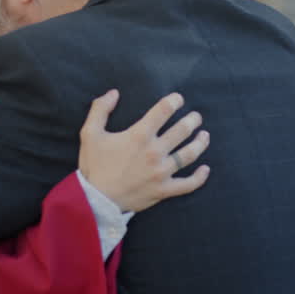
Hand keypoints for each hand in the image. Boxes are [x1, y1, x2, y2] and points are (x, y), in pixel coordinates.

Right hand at [78, 90, 210, 212]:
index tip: (178, 99)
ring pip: (190, 154)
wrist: (96, 200)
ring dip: (200, 143)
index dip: (174, 101)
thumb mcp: (89, 134)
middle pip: (182, 130)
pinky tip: (205, 169)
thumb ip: (100, 110)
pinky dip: (199, 177)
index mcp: (139, 136)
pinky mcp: (164, 190)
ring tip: (204, 135)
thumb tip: (113, 93)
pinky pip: (188, 184)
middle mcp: (154, 152)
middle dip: (192, 120)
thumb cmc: (94, 166)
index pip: (164, 111)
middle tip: (196, 117)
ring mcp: (161, 172)